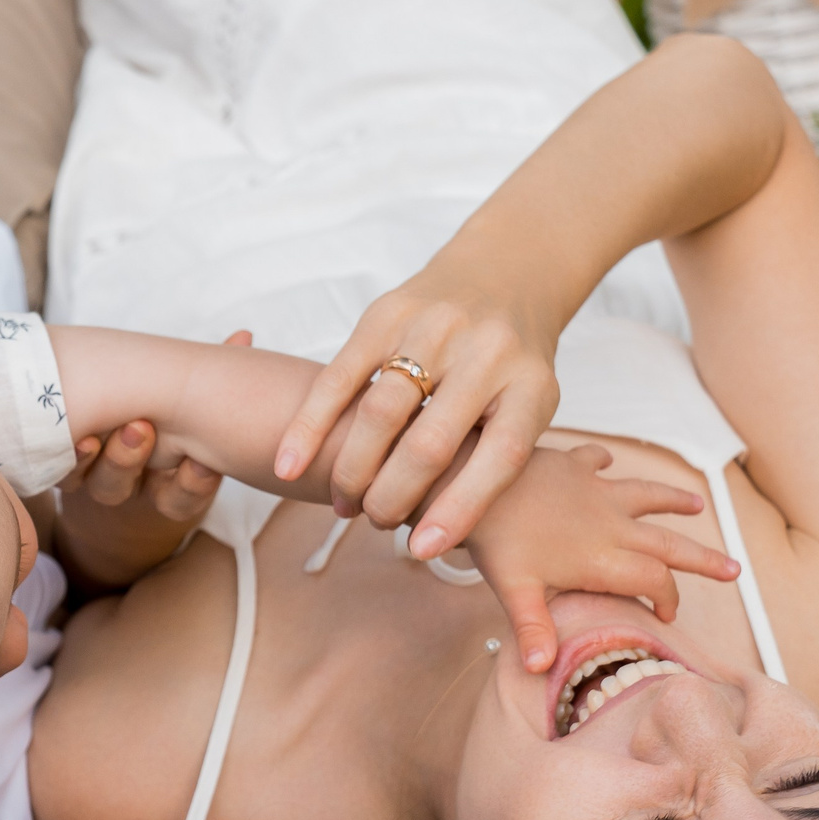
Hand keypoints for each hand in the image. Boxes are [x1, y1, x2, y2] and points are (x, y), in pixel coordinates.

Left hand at [48, 332, 244, 592]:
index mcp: (174, 477)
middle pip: (137, 492)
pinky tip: (74, 437)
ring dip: (103, 458)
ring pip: (103, 487)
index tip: (202, 462)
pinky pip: (64, 477)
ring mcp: (102, 480)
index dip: (194, 484)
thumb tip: (243, 335)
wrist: (107, 423)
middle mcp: (138, 485)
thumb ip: (215, 371)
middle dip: (135, 460)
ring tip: (98, 434)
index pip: (185, 497)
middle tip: (139, 427)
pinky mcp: (67, 471)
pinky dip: (69, 458)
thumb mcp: (194, 393)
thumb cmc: (166, 407)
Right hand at [276, 277, 561, 560]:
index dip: (459, 510)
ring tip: (344, 503)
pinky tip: (288, 465)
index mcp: (531, 386)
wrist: (507, 270)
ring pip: (379, 414)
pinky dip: (309, 426)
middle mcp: (487, 352)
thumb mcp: (529, 407)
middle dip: (392, 497)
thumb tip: (434, 534)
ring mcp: (435, 327)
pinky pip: (338, 377)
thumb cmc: (514, 362)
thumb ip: (493, 459)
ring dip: (351, 471)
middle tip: (376, 522)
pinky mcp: (388, 312)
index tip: (423, 549)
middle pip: (429, 443)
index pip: (500, 458)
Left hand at [463, 443, 741, 671]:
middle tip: (733, 569)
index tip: (666, 616)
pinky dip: (605, 461)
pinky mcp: (572, 464)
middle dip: (702, 558)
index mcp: (603, 556)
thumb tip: (541, 668)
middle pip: (667, 542)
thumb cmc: (496, 540)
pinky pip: (596, 460)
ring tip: (697, 503)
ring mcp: (595, 489)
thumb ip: (533, 628)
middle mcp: (610, 521)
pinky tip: (610, 460)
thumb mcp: (513, 590)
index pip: (653, 580)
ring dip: (672, 500)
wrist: (475, 479)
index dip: (666, 599)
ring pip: (646, 495)